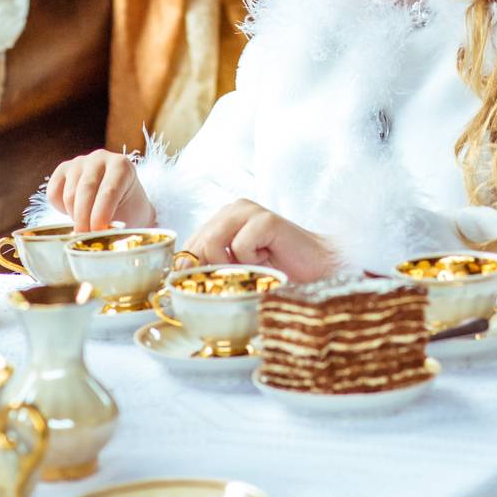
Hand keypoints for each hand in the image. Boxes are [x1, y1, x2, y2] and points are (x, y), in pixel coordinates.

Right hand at [46, 150, 154, 232]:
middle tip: (84, 239)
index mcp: (122, 166)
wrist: (121, 202)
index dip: (101, 215)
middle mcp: (100, 158)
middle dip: (83, 219)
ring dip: (74, 216)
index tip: (97, 233)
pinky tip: (74, 212)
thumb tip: (96, 241)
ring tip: (85, 226)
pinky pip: (53, 193)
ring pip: (69, 194)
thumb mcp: (128, 218)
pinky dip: (60, 208)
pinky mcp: (62, 169)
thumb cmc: (127, 212)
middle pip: (85, 190)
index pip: (108, 191)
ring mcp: (79, 161)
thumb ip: (114, 227)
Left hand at [183, 200, 340, 282]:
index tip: (206, 288)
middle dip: (211, 271)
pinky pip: (239, 247)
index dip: (192, 270)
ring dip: (232, 267)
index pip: (188, 244)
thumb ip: (210, 266)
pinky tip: (270, 260)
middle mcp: (233, 209)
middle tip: (239, 280)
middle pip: (196, 244)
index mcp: (222, 218)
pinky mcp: (266, 219)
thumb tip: (177, 275)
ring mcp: (249, 211)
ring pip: (212, 243)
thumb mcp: (236, 270)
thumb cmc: (278, 271)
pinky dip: (252, 263)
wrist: (318, 270)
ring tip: (255, 269)